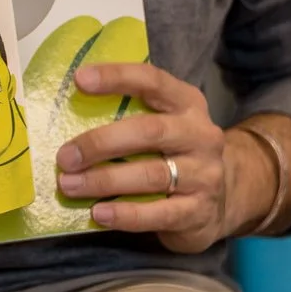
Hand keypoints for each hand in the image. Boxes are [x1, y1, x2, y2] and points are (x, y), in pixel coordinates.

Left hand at [54, 63, 276, 253]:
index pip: (152, 81)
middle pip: (149, 132)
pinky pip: (157, 213)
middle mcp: (201, 135)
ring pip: (150, 175)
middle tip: (65, 156)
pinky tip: (99, 213)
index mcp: (187, 104)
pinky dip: (125, 213)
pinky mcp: (199, 211)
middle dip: (102, 142)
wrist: (225, 197)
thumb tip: (65, 115)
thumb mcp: (164, 125)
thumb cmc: (175, 153)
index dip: (116, 77)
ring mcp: (204, 174)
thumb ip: (130, 116)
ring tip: (70, 185)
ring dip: (104, 180)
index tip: (80, 79)